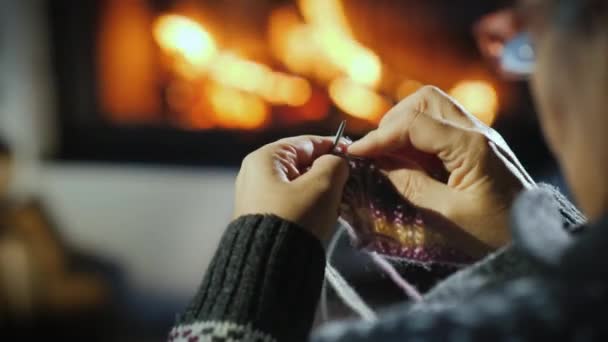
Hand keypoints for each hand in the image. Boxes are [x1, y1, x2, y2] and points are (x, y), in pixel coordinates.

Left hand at [234, 135, 348, 240]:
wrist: (271, 266)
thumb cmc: (296, 218)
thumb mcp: (322, 185)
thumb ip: (335, 164)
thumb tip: (338, 161)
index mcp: (265, 158)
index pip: (306, 142)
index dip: (333, 146)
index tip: (354, 154)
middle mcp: (255, 174)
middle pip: (302, 163)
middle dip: (327, 172)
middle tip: (349, 181)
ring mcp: (257, 196)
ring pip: (299, 184)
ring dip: (321, 191)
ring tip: (339, 201)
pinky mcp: (263, 216)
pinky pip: (292, 201)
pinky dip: (310, 205)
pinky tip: (326, 214)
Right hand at [349, 86, 528, 249]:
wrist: (537, 240)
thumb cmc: (495, 234)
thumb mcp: (446, 216)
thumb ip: (409, 184)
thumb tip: (378, 163)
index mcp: (471, 146)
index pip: (414, 124)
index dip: (379, 137)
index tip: (355, 153)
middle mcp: (477, 131)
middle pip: (426, 100)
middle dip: (393, 121)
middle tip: (376, 151)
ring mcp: (480, 135)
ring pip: (434, 107)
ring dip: (405, 124)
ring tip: (389, 155)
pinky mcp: (479, 146)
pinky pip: (442, 125)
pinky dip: (419, 135)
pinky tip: (409, 160)